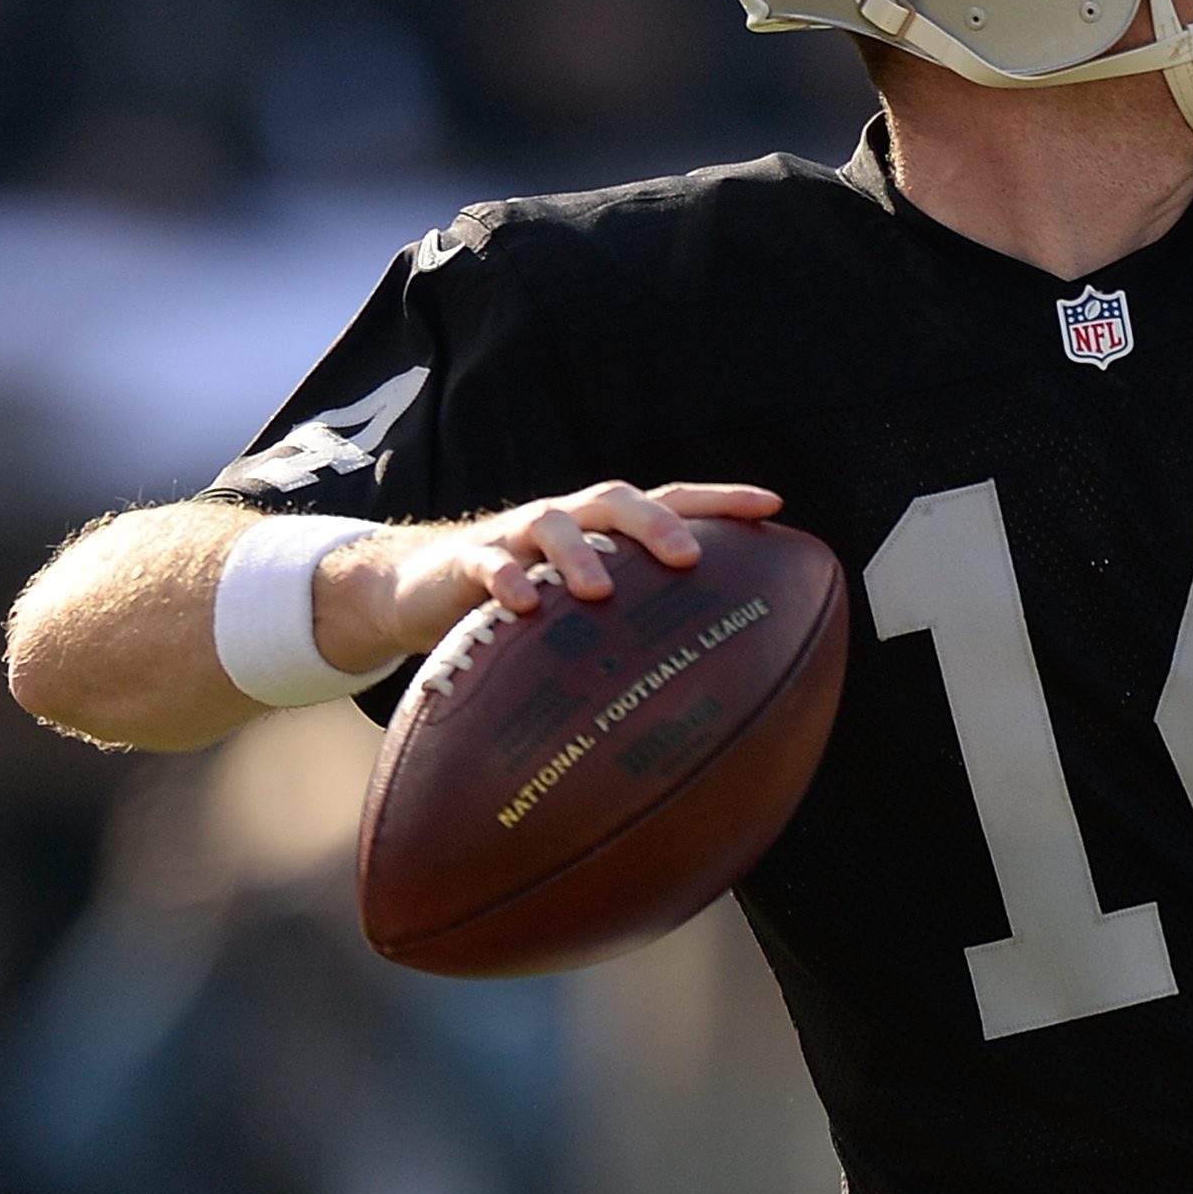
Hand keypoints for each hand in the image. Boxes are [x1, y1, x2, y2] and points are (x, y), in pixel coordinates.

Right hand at [318, 480, 784, 670]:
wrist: (420, 590)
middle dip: (656, 523)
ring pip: (552, 524)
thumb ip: (634, 634)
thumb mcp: (582, 613)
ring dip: (580, 554)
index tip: (773, 506)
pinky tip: (521, 608)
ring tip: (601, 592)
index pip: (671, 500)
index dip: (720, 500)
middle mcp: (568, 521)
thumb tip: (714, 693)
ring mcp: (517, 537)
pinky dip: (505, 581)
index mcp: (605, 530)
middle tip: (688, 558)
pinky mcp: (468, 562)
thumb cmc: (525, 607)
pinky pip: (488, 564)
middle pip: (617, 501)